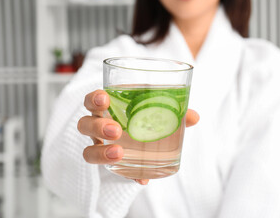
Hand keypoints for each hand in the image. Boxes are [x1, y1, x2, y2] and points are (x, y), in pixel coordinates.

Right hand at [77, 89, 199, 184]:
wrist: (141, 138)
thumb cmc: (144, 117)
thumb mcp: (157, 111)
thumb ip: (173, 112)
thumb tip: (194, 117)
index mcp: (107, 108)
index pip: (92, 101)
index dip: (94, 99)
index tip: (104, 99)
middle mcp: (99, 127)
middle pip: (85, 124)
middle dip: (97, 127)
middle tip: (116, 130)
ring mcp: (102, 146)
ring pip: (88, 151)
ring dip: (101, 153)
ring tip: (119, 154)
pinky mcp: (111, 163)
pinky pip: (113, 172)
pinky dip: (129, 175)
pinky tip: (142, 179)